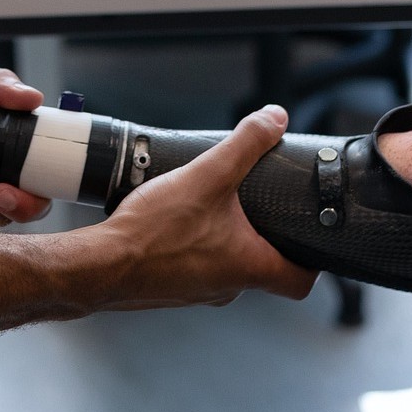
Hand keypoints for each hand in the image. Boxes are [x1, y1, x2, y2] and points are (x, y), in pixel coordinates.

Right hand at [83, 105, 317, 308]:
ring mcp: (197, 292)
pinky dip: (192, 247)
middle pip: (261, 268)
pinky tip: (175, 224)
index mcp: (248, 268)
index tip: (311, 242)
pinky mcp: (169, 289)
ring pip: (224, 266)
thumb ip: (245, 145)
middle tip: (258, 209)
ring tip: (211, 209)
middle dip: (261, 238)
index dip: (312, 262)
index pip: (299, 282)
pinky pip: (193, 268)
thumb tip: (274, 119)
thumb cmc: (154, 233)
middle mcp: (227, 288)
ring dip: (223, 240)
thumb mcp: (207, 176)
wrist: (99, 266)